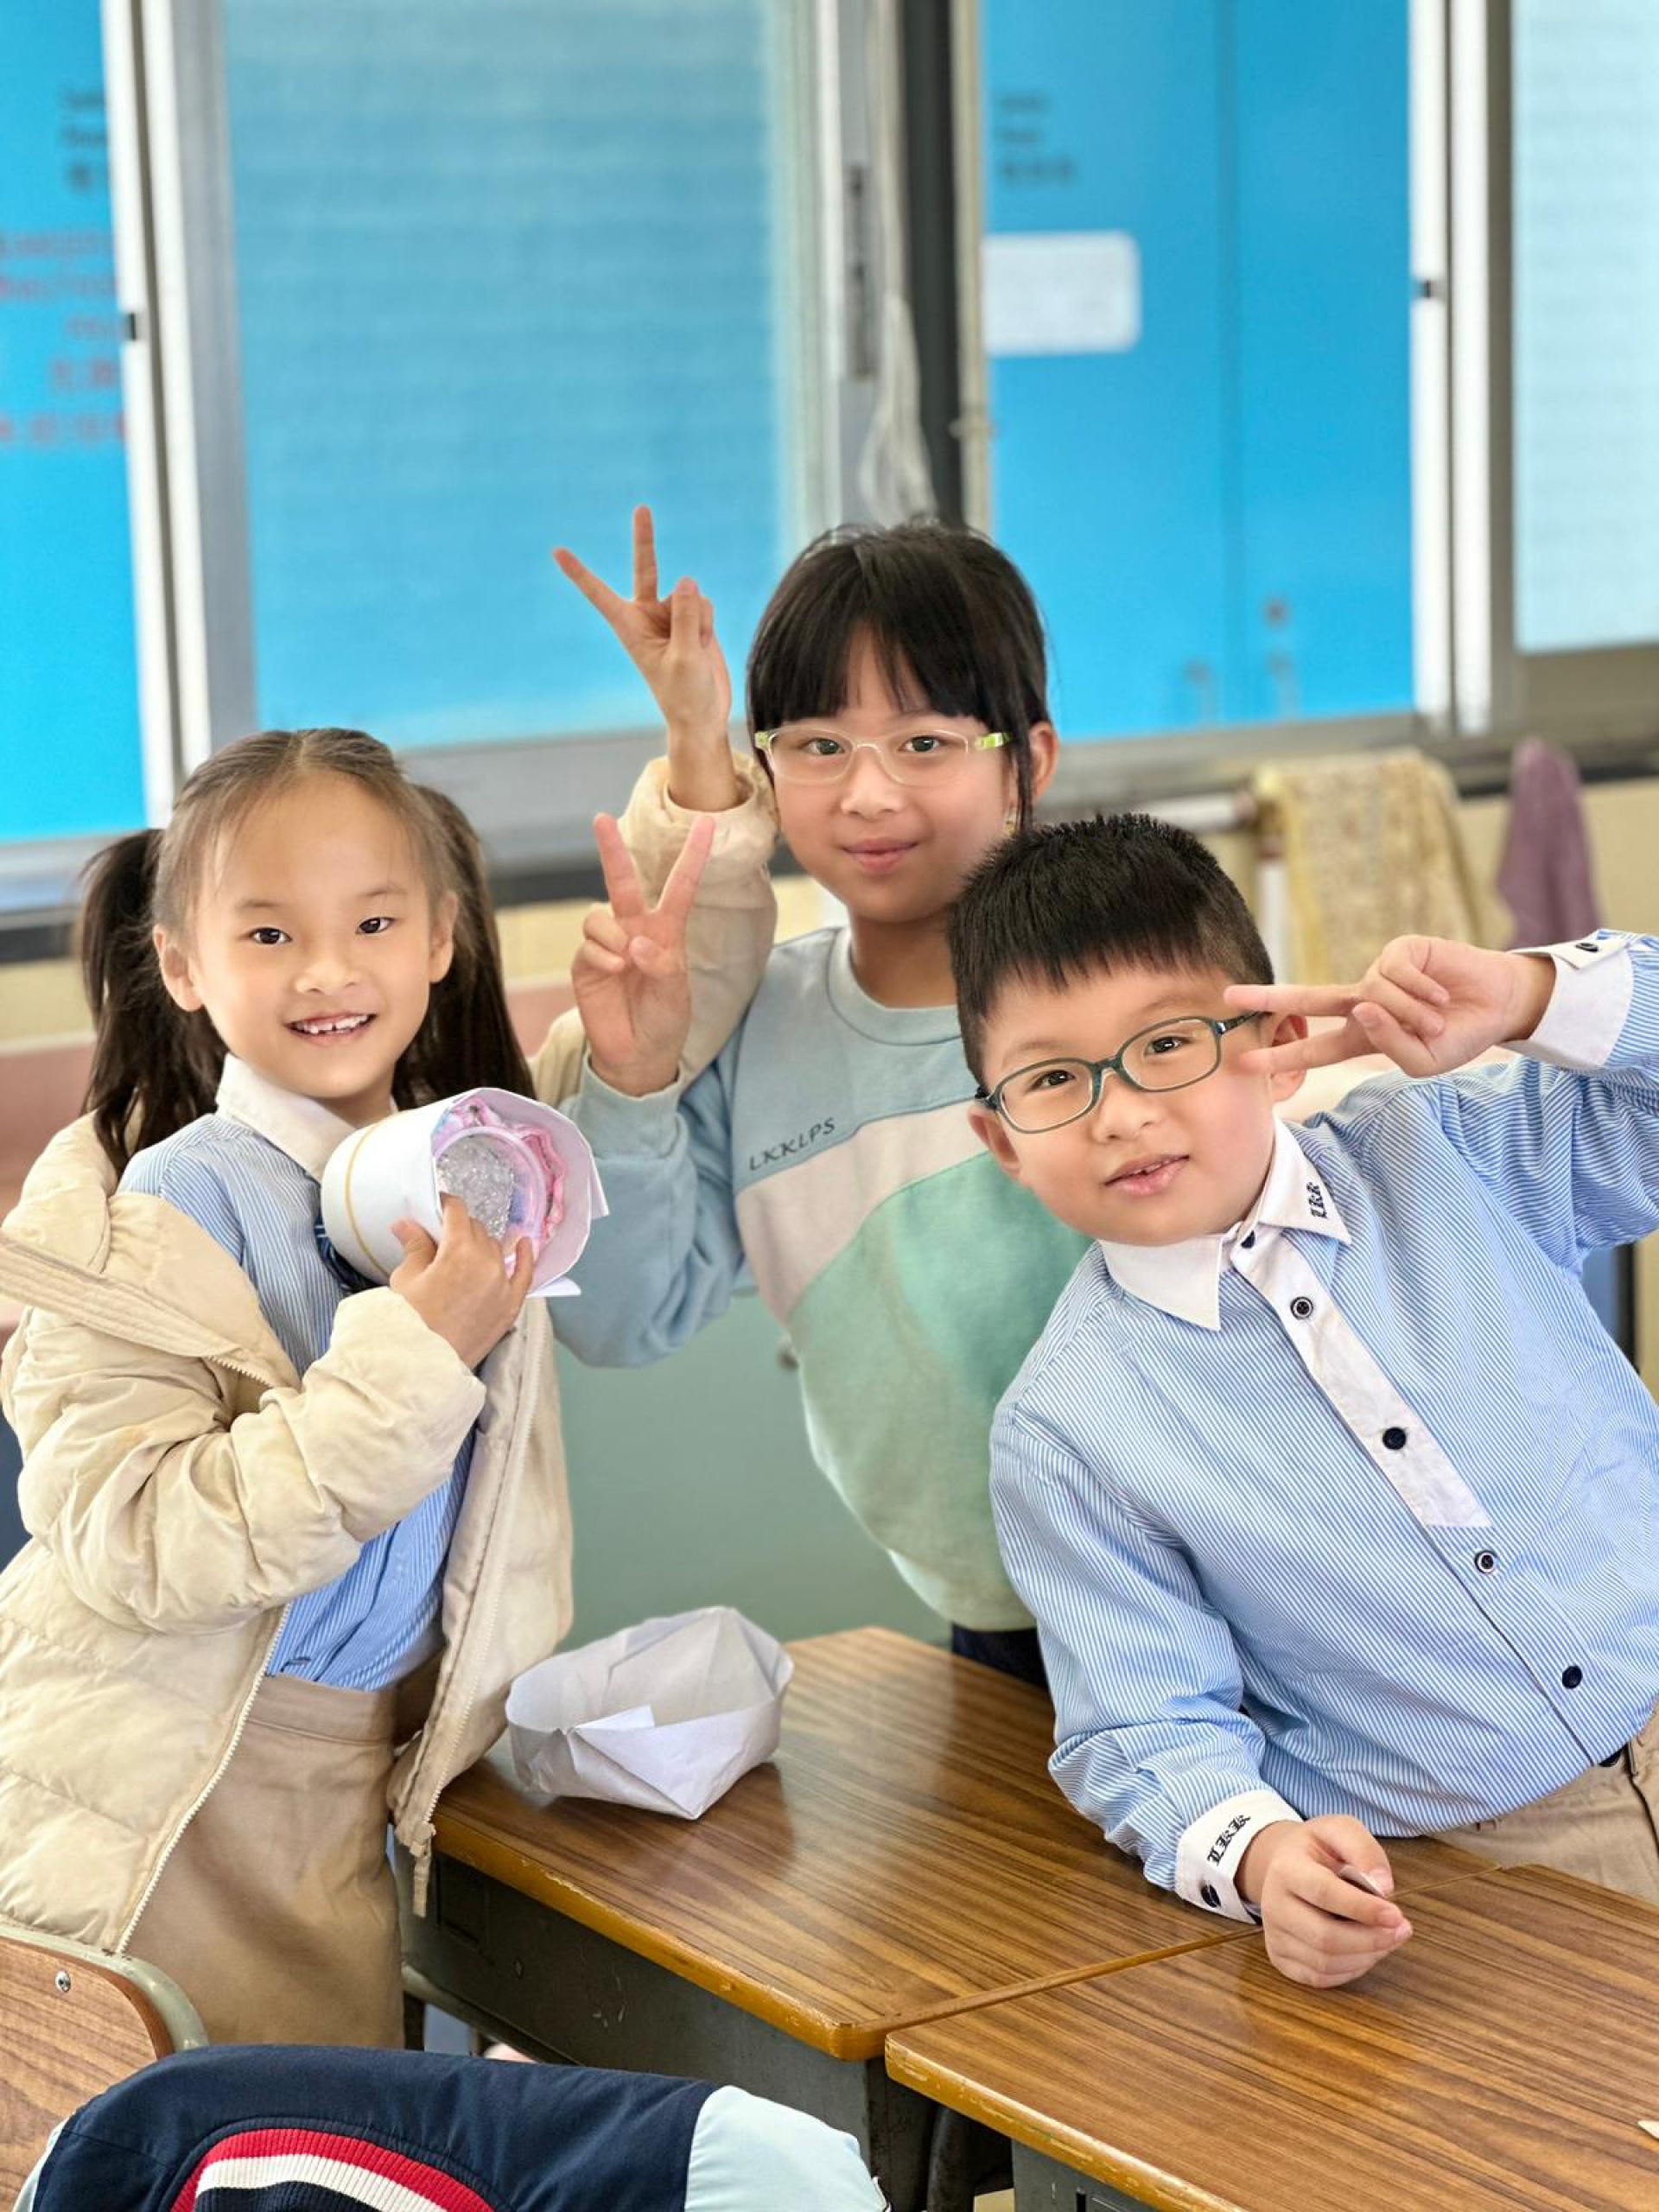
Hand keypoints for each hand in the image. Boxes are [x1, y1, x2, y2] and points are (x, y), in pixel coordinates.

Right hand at [389, 1194, 534, 1367]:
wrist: (420, 1363)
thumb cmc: (408, 1321)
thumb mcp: (406, 1278)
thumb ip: (414, 1246)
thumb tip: (408, 1223)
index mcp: (459, 1250)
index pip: (457, 1213)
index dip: (446, 1205)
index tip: (439, 1206)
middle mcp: (487, 1262)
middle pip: (476, 1230)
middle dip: (459, 1228)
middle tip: (443, 1237)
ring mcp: (502, 1284)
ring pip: (496, 1248)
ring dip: (481, 1244)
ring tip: (466, 1250)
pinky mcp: (510, 1305)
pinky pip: (524, 1274)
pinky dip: (525, 1257)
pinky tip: (524, 1243)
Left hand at [553, 505, 738, 812]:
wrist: (703, 714)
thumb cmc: (684, 695)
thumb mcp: (684, 658)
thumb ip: (685, 617)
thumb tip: (686, 579)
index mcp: (629, 628)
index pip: (600, 595)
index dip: (580, 573)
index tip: (557, 551)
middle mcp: (646, 616)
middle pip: (646, 569)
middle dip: (644, 539)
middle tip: (641, 507)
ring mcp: (670, 615)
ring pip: (689, 594)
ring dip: (699, 618)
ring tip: (695, 648)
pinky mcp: (691, 618)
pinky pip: (703, 603)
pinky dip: (708, 622)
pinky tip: (704, 643)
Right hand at [572, 810, 715, 1096]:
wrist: (639, 1055)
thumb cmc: (665, 1019)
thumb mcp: (675, 993)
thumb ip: (662, 965)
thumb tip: (635, 941)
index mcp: (666, 930)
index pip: (680, 886)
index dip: (693, 855)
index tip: (705, 822)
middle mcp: (634, 929)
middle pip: (622, 882)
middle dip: (611, 850)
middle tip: (601, 819)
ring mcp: (608, 945)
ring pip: (598, 914)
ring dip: (611, 933)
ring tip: (625, 960)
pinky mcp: (585, 963)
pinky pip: (588, 945)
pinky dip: (602, 955)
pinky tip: (615, 971)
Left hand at [1226, 939, 1554, 1078]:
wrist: (1497, 1005)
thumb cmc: (1458, 1036)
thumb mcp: (1423, 1060)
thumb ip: (1389, 1044)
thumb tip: (1362, 1006)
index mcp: (1362, 1036)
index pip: (1313, 1048)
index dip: (1280, 1058)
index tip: (1242, 1063)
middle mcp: (1363, 1002)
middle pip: (1307, 999)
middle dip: (1268, 998)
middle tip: (1228, 996)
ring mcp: (1379, 974)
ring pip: (1374, 996)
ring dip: (1410, 1015)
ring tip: (1438, 1019)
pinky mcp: (1401, 950)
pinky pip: (1395, 974)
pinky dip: (1421, 991)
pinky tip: (1441, 994)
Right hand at [1237, 1817, 1411, 1988]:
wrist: (1282, 1863)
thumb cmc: (1318, 1848)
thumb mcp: (1340, 1830)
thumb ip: (1364, 1850)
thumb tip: (1384, 1888)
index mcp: (1286, 1868)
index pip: (1324, 1893)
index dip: (1362, 1908)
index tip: (1396, 1915)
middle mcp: (1273, 1905)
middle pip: (1324, 1937)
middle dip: (1370, 1939)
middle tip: (1402, 1931)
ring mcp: (1274, 1935)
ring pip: (1324, 1962)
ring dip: (1366, 1956)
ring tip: (1389, 1939)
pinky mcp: (1280, 1958)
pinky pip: (1319, 1977)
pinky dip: (1351, 1970)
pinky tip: (1367, 1952)